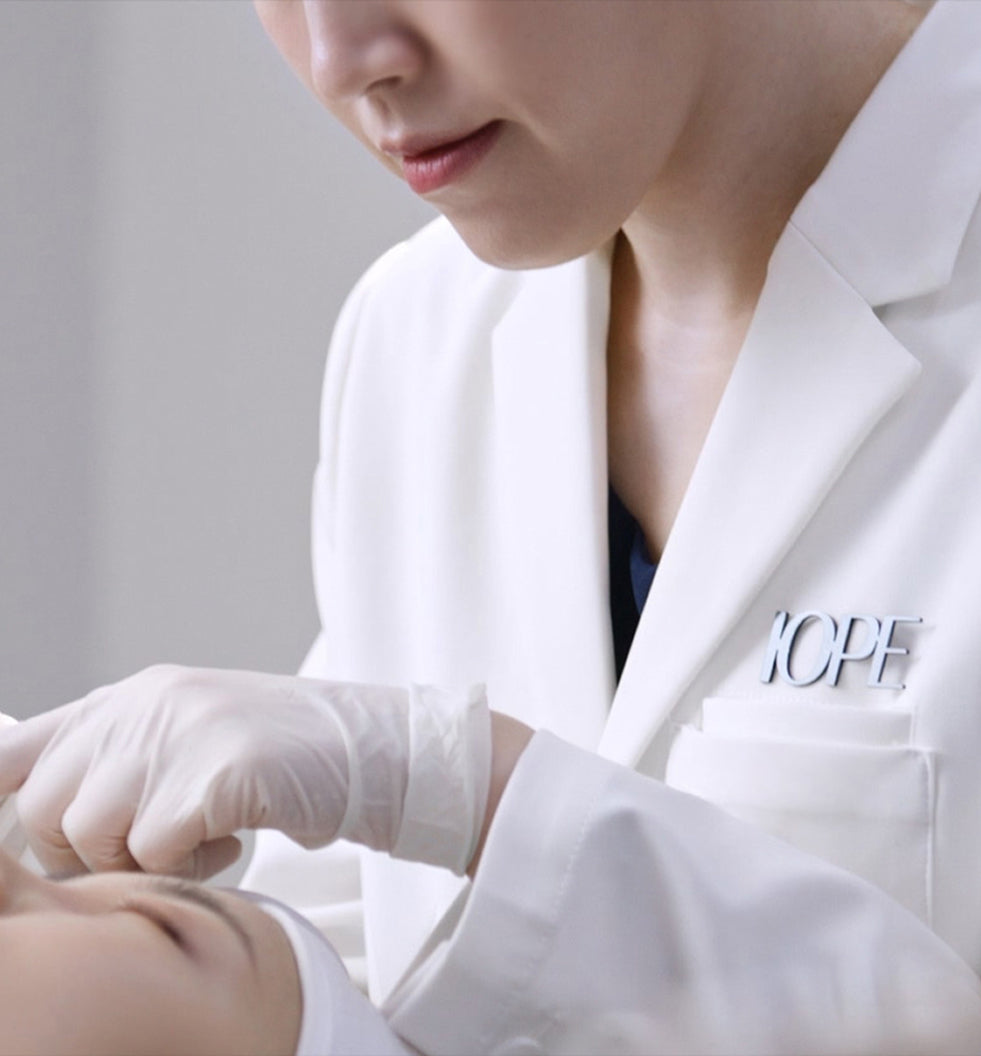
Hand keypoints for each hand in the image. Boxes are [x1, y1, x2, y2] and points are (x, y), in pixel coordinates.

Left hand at [0, 665, 490, 879]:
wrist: (367, 750)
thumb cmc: (278, 759)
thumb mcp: (186, 740)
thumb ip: (118, 761)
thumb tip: (37, 815)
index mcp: (131, 697)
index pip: (20, 747)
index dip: (7, 797)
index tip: (36, 844)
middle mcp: (146, 703)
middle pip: (44, 807)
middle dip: (88, 851)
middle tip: (151, 848)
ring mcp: (181, 729)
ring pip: (93, 831)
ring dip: (143, 860)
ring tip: (199, 840)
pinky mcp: (216, 767)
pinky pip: (154, 849)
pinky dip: (189, 865)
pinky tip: (230, 839)